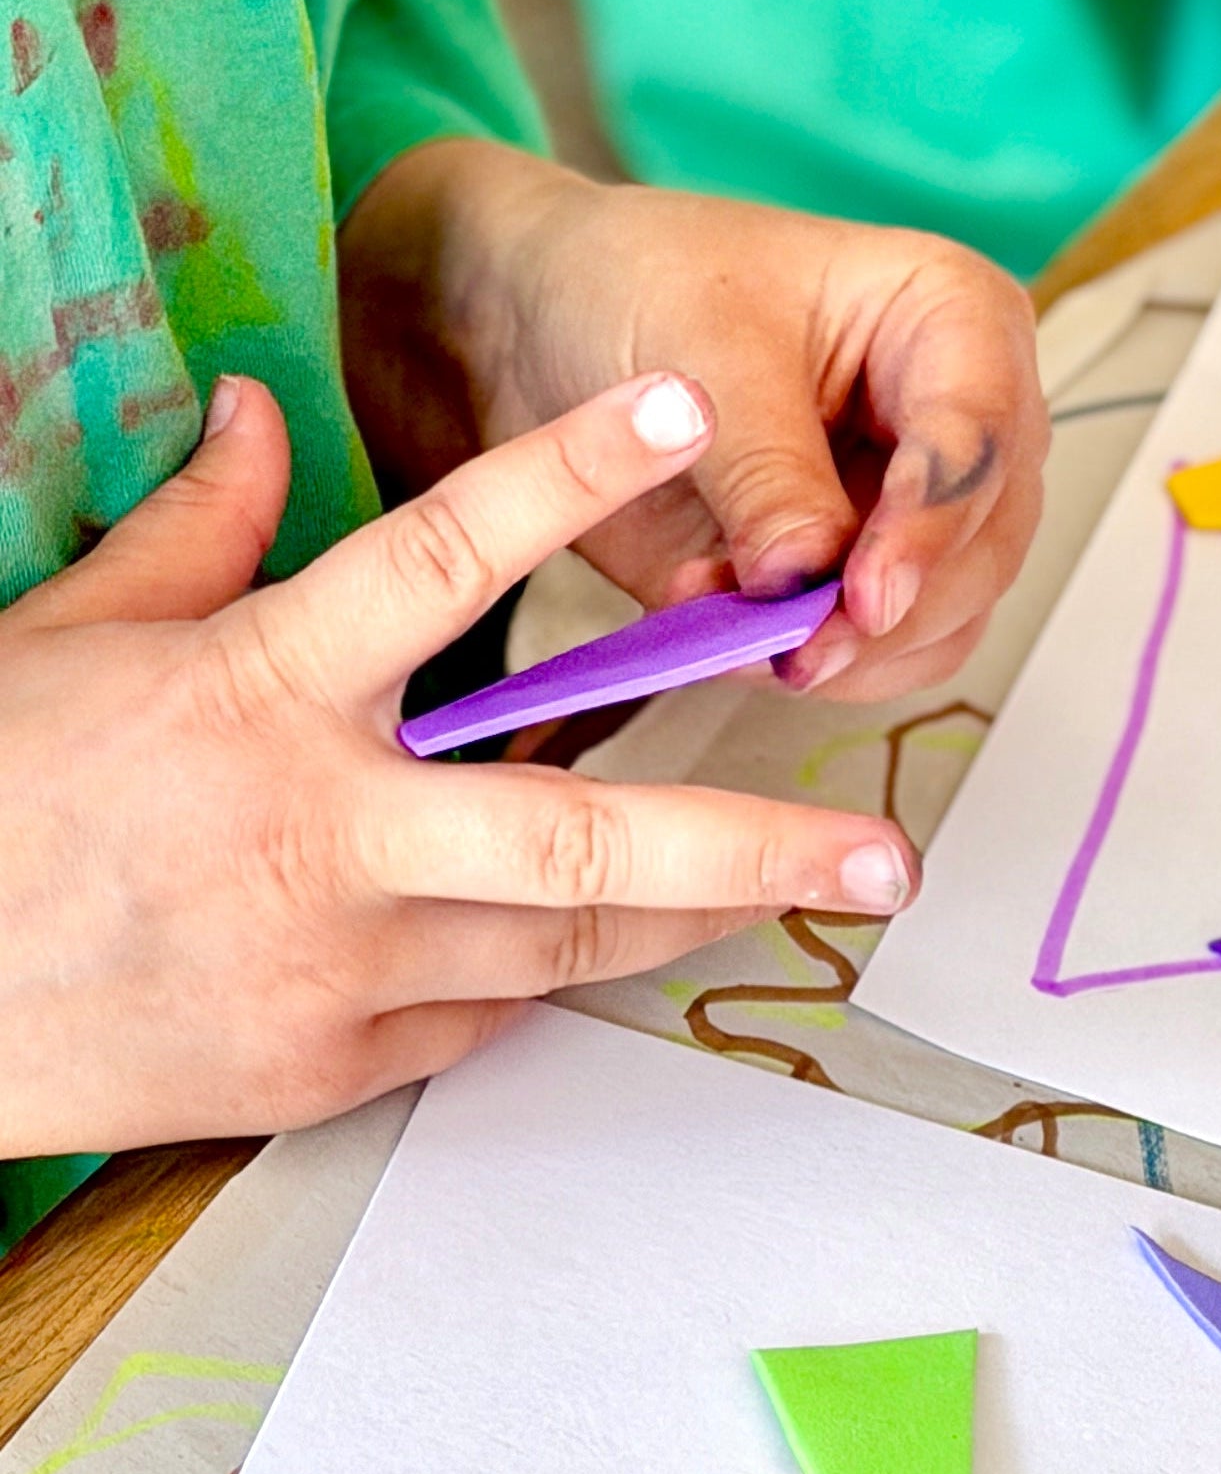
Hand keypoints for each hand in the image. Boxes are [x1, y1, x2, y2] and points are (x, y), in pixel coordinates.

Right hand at [0, 373, 917, 1154]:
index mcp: (256, 691)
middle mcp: (323, 834)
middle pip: (583, 841)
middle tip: (885, 848)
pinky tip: (563, 938)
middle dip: (753, 844)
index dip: (570, 472)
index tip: (687, 404)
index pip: (439, 556)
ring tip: (801, 886)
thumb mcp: (65, 633)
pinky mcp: (330, 1069)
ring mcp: (336, 968)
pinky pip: (480, 1015)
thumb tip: (272, 411)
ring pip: (568, 946)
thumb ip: (196, 530)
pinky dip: (531, 971)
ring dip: (691, 912)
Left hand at [341, 147, 1048, 700]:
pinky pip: (878, 662)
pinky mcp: (869, 582)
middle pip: (980, 552)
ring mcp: (923, 514)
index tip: (867, 595)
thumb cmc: (636, 281)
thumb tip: (809, 577)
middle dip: (885, 614)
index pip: (979, 439)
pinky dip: (807, 665)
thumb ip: (768, 474)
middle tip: (795, 644)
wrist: (550, 327)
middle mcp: (962, 428)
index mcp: (951, 320)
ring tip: (728, 620)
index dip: (932, 524)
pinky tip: (729, 628)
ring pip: (942, 625)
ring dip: (841, 651)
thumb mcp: (697, 350)